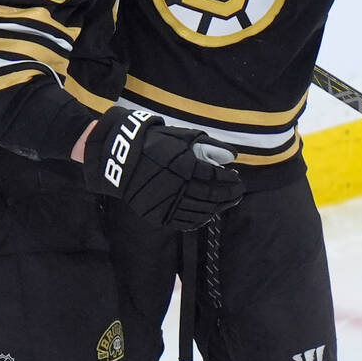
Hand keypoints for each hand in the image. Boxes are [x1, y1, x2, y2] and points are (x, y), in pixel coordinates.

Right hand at [82, 107, 244, 230]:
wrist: (122, 159)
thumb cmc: (155, 143)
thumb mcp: (183, 138)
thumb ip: (209, 145)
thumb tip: (232, 156)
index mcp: (186, 167)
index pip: (216, 177)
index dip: (230, 179)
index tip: (238, 178)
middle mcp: (178, 188)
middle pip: (212, 196)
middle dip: (229, 195)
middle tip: (238, 193)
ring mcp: (168, 204)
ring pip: (201, 211)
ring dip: (218, 208)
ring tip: (227, 202)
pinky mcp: (159, 215)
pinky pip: (185, 222)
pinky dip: (200, 219)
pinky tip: (208, 214)